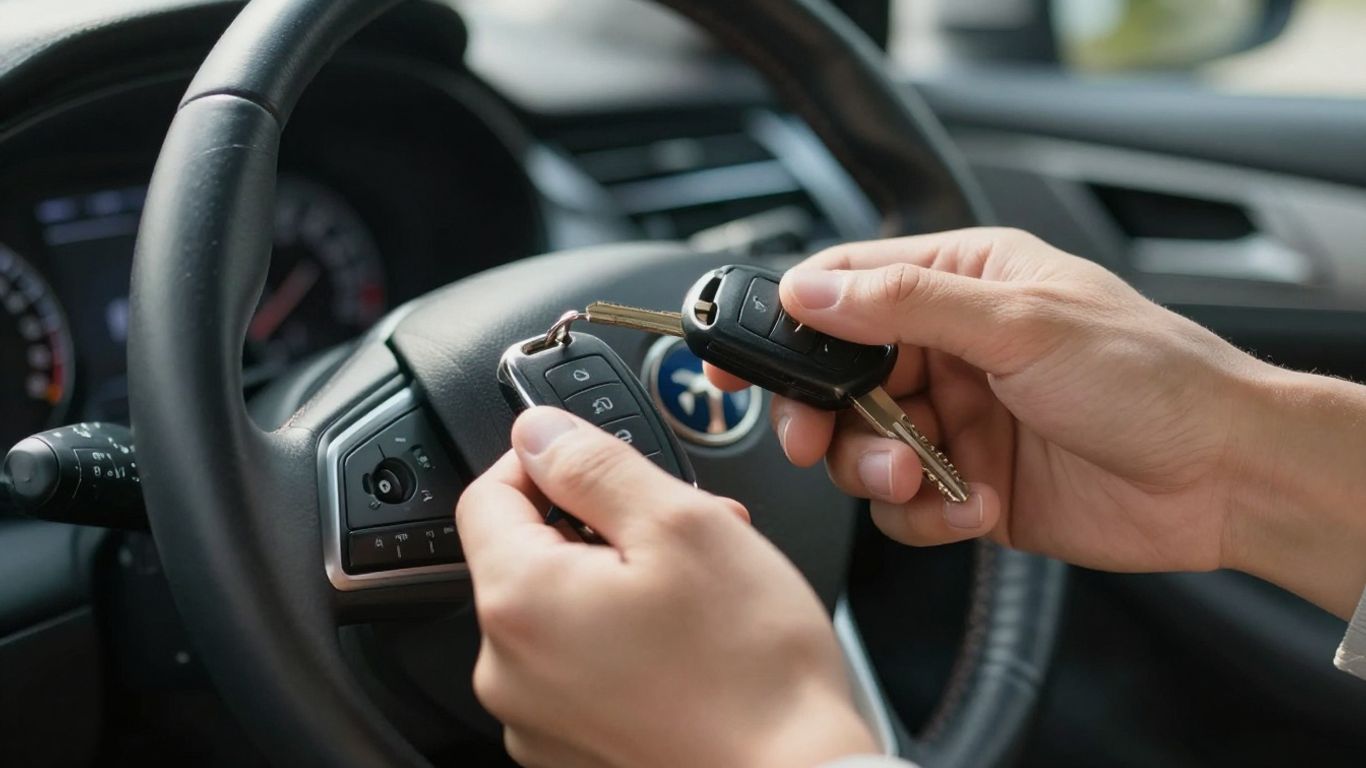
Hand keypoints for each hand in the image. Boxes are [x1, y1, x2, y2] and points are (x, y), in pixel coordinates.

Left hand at [456, 407, 877, 767]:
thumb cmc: (754, 673)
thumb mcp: (682, 524)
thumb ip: (594, 464)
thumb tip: (538, 433)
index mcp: (520, 603)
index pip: (487, 495)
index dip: (544, 460)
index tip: (599, 460)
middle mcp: (508, 672)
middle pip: (531, 555)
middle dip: (606, 524)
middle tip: (688, 526)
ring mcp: (538, 721)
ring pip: (565, 610)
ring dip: (624, 580)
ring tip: (705, 588)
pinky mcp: (572, 751)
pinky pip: (582, 667)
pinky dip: (626, 638)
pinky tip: (691, 639)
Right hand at [710, 228, 1270, 574]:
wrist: (1223, 477)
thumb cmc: (1150, 377)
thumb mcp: (1020, 323)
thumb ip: (907, 305)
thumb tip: (814, 292)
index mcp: (963, 282)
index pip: (846, 288)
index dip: (788, 323)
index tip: (742, 359)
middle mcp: (951, 350)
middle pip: (838, 381)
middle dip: (823, 419)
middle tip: (815, 440)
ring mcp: (958, 421)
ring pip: (863, 451)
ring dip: (879, 472)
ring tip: (922, 480)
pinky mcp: (970, 487)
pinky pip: (908, 509)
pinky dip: (930, 516)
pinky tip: (979, 507)